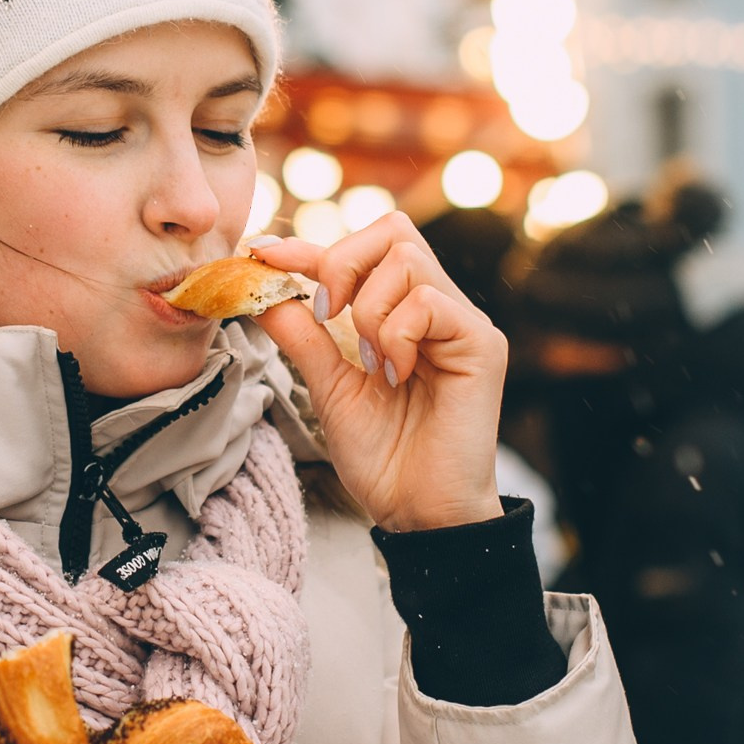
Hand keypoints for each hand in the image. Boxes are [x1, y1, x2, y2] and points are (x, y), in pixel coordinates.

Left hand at [244, 220, 505, 532]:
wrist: (418, 511)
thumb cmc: (383, 456)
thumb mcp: (328, 387)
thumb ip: (302, 337)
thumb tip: (260, 290)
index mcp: (404, 313)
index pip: (361, 253)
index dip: (309, 247)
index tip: (261, 252)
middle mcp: (439, 308)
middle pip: (393, 231)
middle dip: (342, 262)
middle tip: (327, 316)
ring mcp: (463, 323)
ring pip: (407, 259)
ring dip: (370, 309)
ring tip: (372, 362)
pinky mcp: (482, 343)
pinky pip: (429, 302)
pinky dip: (398, 333)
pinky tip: (397, 374)